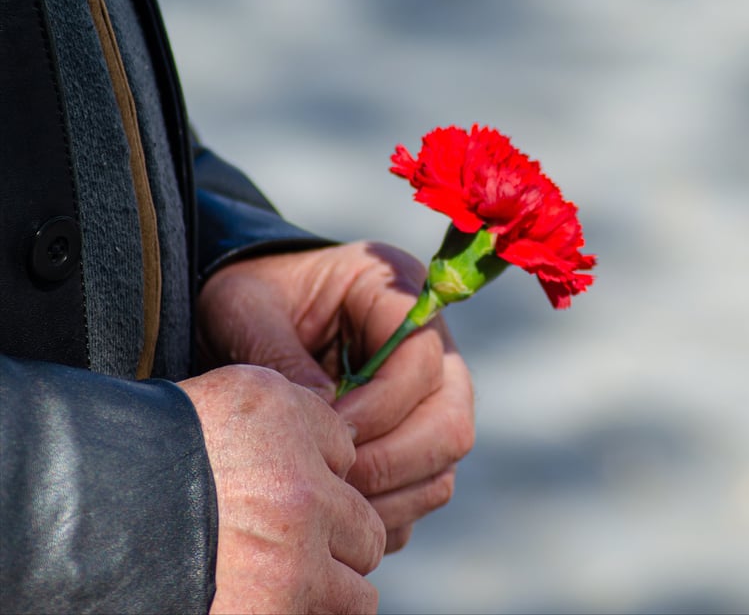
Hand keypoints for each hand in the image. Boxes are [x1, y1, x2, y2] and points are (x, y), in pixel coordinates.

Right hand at [179, 365, 384, 613]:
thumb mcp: (239, 395)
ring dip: (330, 588)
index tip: (290, 486)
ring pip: (355, 597)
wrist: (89, 513)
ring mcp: (288, 577)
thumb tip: (346, 449)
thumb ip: (305, 413)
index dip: (323, 474)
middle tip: (293, 538)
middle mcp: (302, 504)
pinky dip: (300, 610)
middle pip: (368, 535)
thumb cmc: (161, 448)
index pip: (349, 459)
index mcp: (293, 435)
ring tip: (284, 575)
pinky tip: (265, 591)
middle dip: (341, 539)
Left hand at [197, 242, 474, 552]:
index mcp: (394, 288)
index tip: (329, 435)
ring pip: (444, 456)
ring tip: (335, 503)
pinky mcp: (417, 429)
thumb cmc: (250, 298)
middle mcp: (427, 338)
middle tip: (336, 480)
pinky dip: (392, 507)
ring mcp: (429, 388)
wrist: (250, 311)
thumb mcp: (246, 308)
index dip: (380, 407)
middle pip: (450, 415)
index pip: (420, 358)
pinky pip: (427, 483)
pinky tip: (343, 511)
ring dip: (394, 492)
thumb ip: (280, 356)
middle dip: (394, 460)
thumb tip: (328, 423)